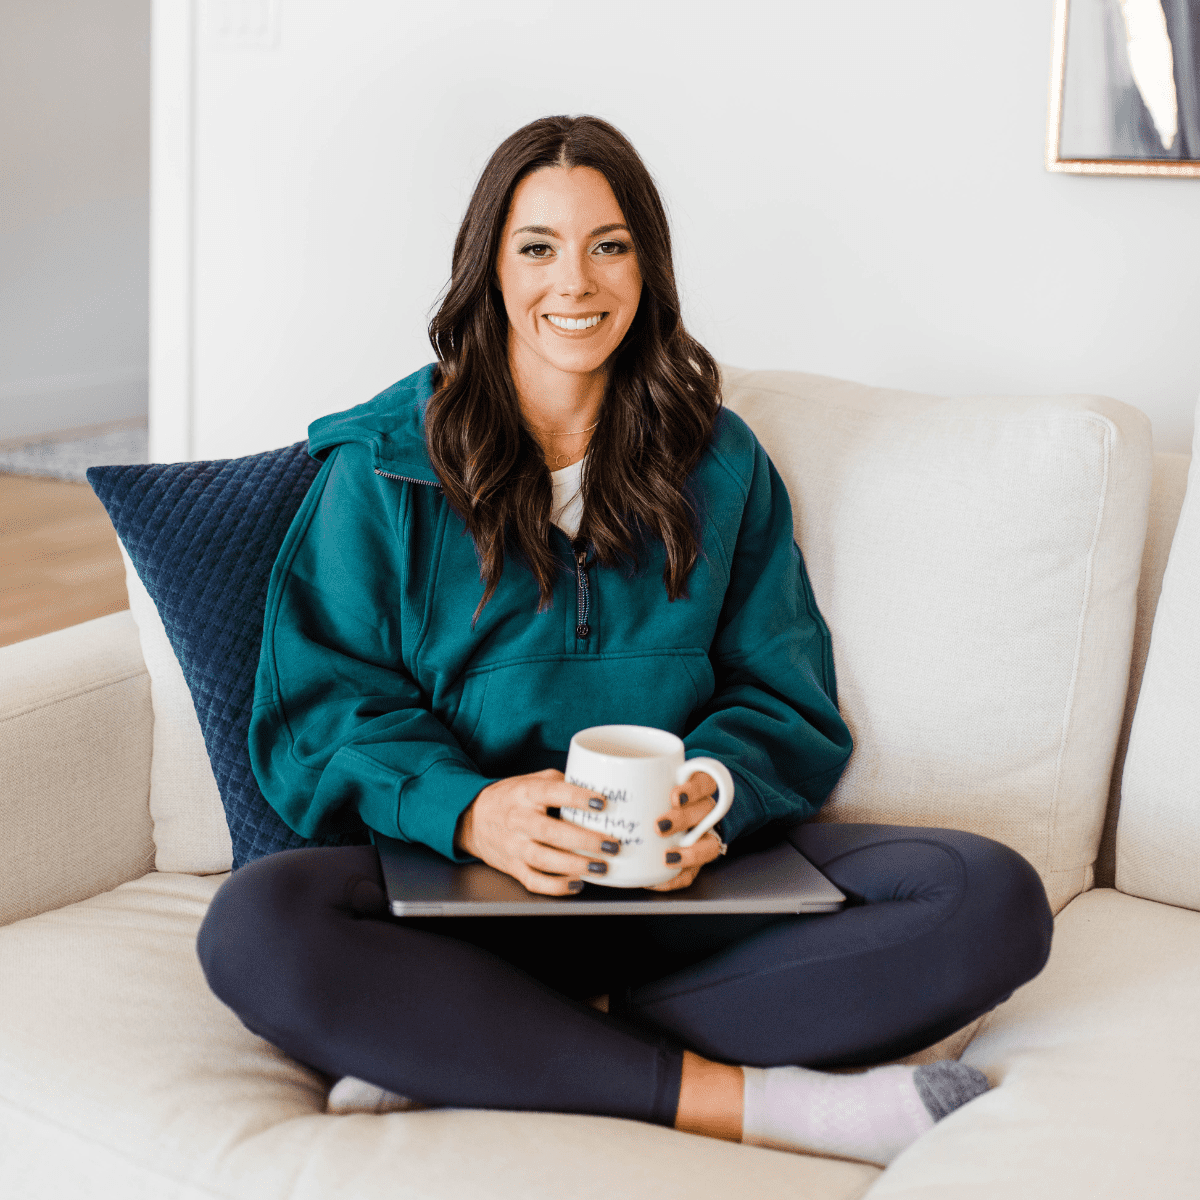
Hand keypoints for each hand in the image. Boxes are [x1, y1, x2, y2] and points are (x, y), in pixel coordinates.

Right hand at [455, 769, 617, 894]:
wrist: (472, 818)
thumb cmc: (510, 798)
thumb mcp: (531, 780)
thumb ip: (560, 783)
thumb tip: (597, 786)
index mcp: (525, 793)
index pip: (552, 792)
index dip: (577, 797)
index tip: (602, 802)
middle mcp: (518, 820)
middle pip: (550, 832)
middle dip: (584, 840)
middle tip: (611, 844)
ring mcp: (513, 846)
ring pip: (543, 859)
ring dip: (575, 866)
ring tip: (601, 867)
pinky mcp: (512, 867)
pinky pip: (534, 881)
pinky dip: (556, 886)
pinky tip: (577, 883)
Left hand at [644, 771, 723, 890]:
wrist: (665, 819)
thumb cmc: (653, 796)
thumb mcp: (648, 782)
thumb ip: (637, 776)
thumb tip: (603, 768)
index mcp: (696, 787)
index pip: (705, 782)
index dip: (694, 789)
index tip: (674, 796)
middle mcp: (705, 812)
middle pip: (706, 812)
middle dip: (683, 819)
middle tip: (660, 826)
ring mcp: (704, 837)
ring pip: (709, 845)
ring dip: (690, 853)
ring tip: (667, 857)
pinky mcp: (695, 861)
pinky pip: (692, 873)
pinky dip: (675, 878)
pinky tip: (656, 880)